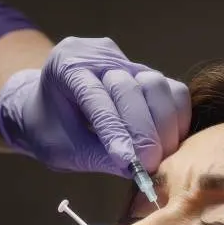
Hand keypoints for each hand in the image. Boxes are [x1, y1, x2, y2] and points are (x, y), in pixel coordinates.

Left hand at [0, 37, 190, 175]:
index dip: (115, 130)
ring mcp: (126, 59)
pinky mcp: (146, 71)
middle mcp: (98, 55)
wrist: (48, 109)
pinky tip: (168, 141)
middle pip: (130, 87)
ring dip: (163, 124)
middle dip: (142, 130)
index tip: (130, 161)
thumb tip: (137, 169)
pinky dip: (174, 116)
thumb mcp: (63, 150)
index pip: (96, 97)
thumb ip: (98, 156)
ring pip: (156, 85)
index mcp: (66, 66)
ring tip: (160, 155)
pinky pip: (171, 90)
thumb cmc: (50, 130)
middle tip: (149, 164)